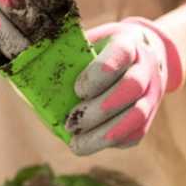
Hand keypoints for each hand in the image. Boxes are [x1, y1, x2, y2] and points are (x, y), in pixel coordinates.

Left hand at [66, 18, 183, 154]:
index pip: (120, 54)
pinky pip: (136, 134)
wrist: (145, 54)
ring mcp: (153, 93)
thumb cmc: (104, 50)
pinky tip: (91, 143)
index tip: (77, 89)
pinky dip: (112, 142)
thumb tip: (32, 82)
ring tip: (78, 143)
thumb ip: (70, 57)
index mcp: (129, 43)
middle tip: (71, 122)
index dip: (98, 74)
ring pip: (137, 116)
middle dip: (99, 108)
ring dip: (106, 133)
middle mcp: (146, 68)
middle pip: (131, 87)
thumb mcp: (90, 41)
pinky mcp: (150, 116)